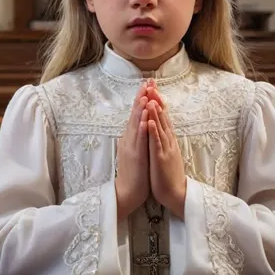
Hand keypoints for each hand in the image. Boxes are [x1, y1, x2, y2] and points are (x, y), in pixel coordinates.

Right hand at [114, 83, 150, 220]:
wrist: (126, 193)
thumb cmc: (133, 174)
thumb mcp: (134, 151)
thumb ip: (135, 137)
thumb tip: (138, 124)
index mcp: (130, 137)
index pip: (136, 114)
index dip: (142, 99)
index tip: (148, 85)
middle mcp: (129, 138)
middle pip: (135, 114)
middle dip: (141, 97)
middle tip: (147, 81)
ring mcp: (131, 146)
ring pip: (136, 124)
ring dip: (140, 109)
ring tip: (145, 95)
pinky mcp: (135, 156)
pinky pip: (139, 140)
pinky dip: (141, 128)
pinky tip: (144, 119)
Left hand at [145, 80, 186, 219]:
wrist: (176, 194)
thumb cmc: (168, 175)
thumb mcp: (166, 153)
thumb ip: (163, 140)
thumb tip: (160, 128)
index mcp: (167, 140)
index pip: (163, 117)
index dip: (158, 102)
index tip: (152, 88)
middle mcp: (168, 141)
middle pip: (162, 117)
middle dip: (157, 101)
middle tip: (152, 85)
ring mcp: (165, 149)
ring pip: (160, 127)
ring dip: (155, 112)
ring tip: (151, 97)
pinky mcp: (161, 159)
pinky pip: (156, 143)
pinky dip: (153, 131)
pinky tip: (149, 121)